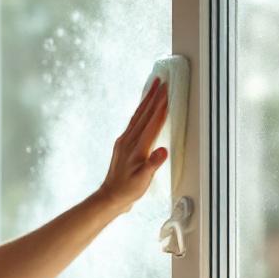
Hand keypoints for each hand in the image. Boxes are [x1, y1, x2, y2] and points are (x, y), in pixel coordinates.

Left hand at [98, 78, 168, 214]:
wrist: (110, 197)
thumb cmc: (128, 190)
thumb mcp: (142, 180)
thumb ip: (152, 164)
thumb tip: (163, 151)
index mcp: (136, 147)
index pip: (152, 122)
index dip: (161, 106)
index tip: (168, 91)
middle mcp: (128, 140)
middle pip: (144, 114)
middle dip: (154, 96)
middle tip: (161, 80)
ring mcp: (124, 141)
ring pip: (137, 115)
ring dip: (146, 100)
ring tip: (153, 86)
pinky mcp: (123, 144)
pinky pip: (134, 122)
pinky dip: (141, 111)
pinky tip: (143, 108)